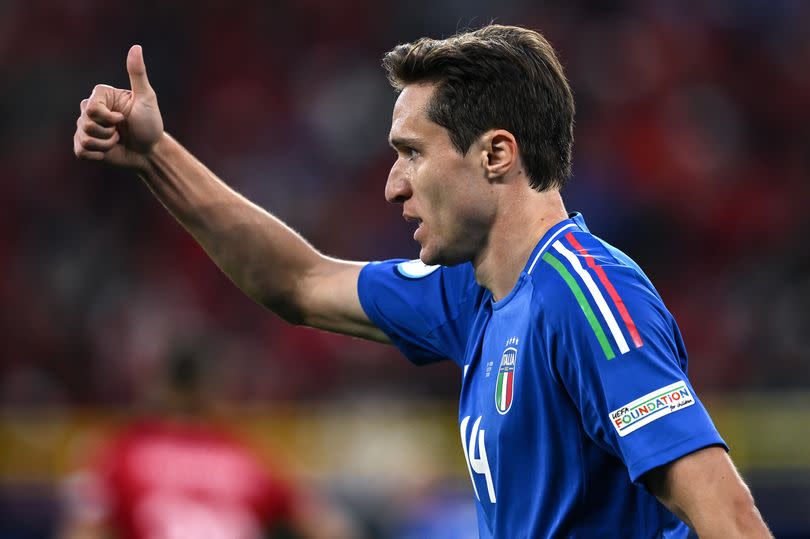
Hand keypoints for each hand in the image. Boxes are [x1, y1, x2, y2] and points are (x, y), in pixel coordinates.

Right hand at [73, 45, 163, 169]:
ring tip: (117, 140)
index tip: (123, 118)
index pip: (90, 108)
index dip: (108, 118)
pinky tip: (109, 151)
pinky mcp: (84, 145)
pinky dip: (98, 154)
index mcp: (101, 96)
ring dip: (106, 144)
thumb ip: (138, 74)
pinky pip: (80, 151)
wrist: (150, 152)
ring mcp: (85, 127)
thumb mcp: (147, 98)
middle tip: (121, 131)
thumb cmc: (151, 124)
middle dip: (107, 132)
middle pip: (85, 123)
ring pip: (84, 138)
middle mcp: (89, 109)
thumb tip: (136, 47)